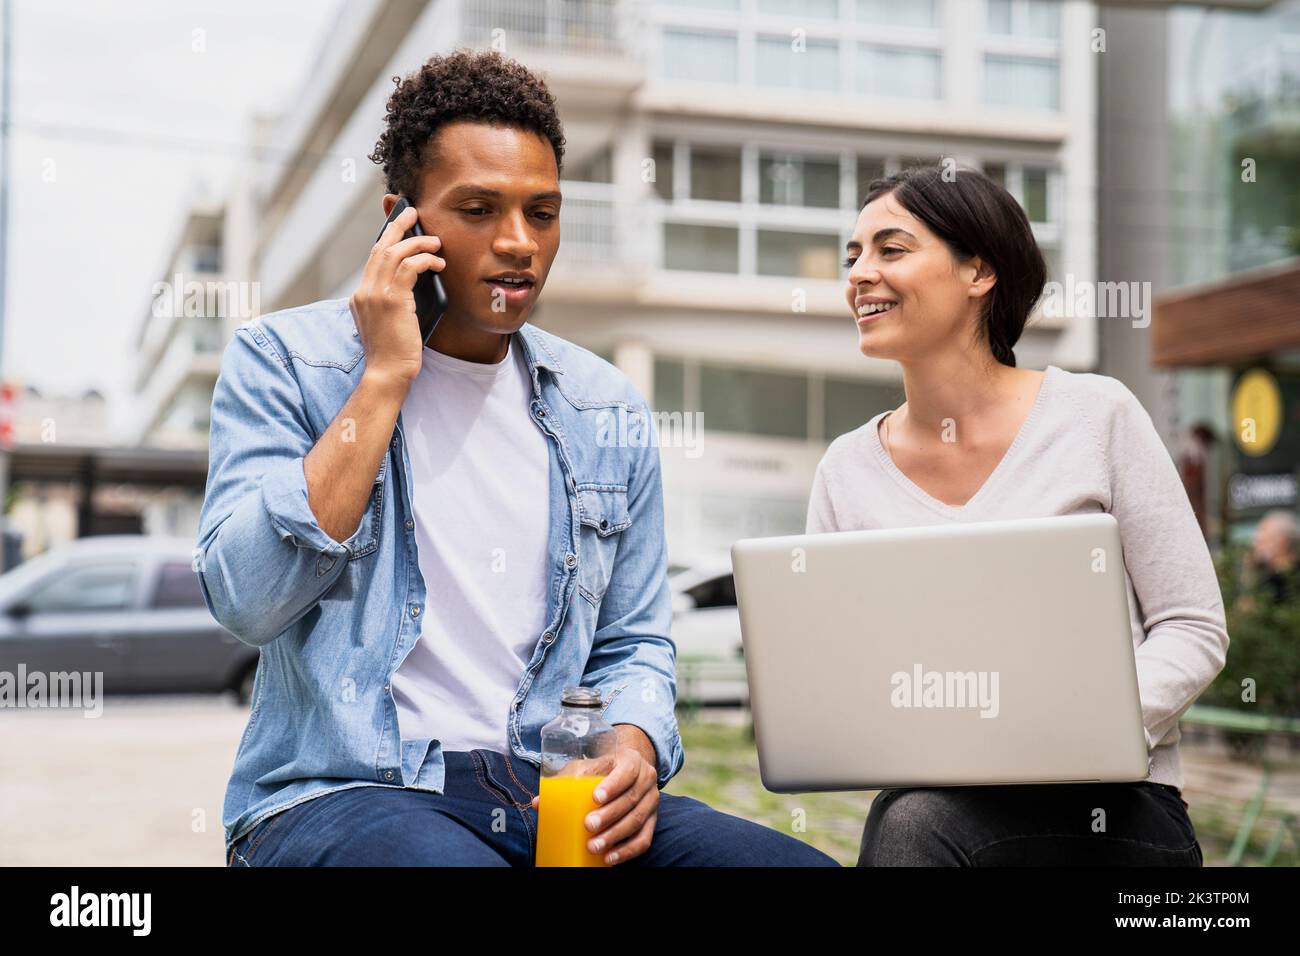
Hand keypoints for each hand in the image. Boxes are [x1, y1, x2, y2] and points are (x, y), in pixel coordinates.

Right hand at [350, 203, 444, 386]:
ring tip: (435, 241)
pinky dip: (425, 260)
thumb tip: (416, 284)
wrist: (387, 374)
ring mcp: (375, 295)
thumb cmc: (395, 355)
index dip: (388, 240)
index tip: (399, 228)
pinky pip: (409, 267)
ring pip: (394, 253)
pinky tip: (438, 263)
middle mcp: (364, 292)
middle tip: (413, 212)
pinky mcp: (391, 300)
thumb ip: (395, 303)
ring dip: (417, 242)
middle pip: (380, 247)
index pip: (373, 259)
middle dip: (398, 226)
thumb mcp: (390, 323)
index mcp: (360, 297)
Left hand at [530, 746, 658, 864]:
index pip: (626, 772)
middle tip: (588, 826)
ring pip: (638, 821)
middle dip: (609, 815)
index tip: (594, 798)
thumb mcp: (586, 767)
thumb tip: (538, 803)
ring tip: (594, 847)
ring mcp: (652, 801)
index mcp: (631, 760)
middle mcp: (647, 779)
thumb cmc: (601, 769)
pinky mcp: (653, 820)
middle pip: (631, 799)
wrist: (628, 771)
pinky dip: (628, 851)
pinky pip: (644, 839)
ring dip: (616, 837)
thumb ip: (564, 781)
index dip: (612, 786)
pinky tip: (611, 858)